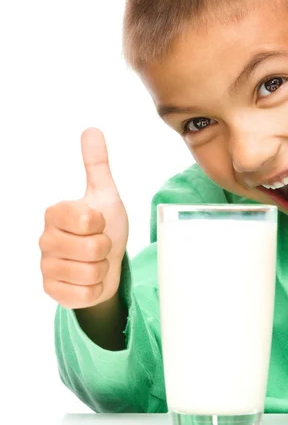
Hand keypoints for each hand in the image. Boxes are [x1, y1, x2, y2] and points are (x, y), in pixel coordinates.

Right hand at [39, 128, 128, 308]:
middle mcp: (44, 239)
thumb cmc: (105, 227)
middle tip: (100, 244)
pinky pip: (84, 295)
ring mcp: (46, 267)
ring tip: (96, 262)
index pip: (86, 220)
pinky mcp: (51, 291)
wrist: (107, 262)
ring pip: (90, 274)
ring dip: (102, 269)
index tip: (98, 223)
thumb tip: (91, 129)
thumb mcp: (106, 194)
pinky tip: (89, 280)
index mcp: (55, 213)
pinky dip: (95, 289)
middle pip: (92, 249)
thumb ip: (97, 164)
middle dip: (106, 249)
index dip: (102, 224)